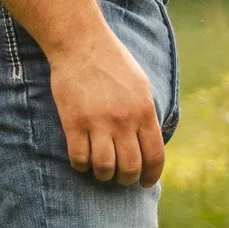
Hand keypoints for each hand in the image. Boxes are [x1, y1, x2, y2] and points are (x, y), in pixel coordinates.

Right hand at [43, 17, 167, 183]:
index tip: (146, 183)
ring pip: (104, 168)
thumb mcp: (140, 85)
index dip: (152, 175)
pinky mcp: (74, 122)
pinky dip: (81, 166)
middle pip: (130, 168)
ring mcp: (98, 122)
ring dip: (103, 175)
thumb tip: (150, 142)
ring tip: (100, 170)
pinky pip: (79, 158)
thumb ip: (145, 114)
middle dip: (126, 179)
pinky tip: (82, 160)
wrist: (81, 43)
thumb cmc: (112, 62)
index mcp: (144, 110)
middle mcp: (124, 120)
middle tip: (120, 177)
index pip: (154, 156)